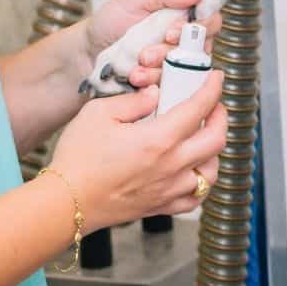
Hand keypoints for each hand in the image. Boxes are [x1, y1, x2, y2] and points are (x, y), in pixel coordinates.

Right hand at [49, 72, 227, 229]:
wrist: (65, 203)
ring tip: (203, 138)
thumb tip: (154, 94)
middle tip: (213, 105)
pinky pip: (195, 198)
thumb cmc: (77, 159)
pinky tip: (193, 172)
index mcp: (158, 139)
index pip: (199, 108)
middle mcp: (171, 166)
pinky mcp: (161, 207)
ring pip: (211, 171)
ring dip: (214, 151)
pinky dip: (201, 183)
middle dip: (221, 117)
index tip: (216, 79)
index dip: (212, 89)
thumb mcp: (98, 114)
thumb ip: (132, 101)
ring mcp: (169, 190)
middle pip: (216, 140)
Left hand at [83, 0, 223, 90]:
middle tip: (147, 53)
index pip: (211, 20)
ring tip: (136, 66)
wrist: (88, 53)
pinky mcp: (168, 83)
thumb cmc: (111, 23)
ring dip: (159, 69)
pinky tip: (136, 77)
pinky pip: (173, 87)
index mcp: (183, 15)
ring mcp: (178, 64)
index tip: (173, 30)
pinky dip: (153, 82)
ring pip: (186, 71)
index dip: (199, 27)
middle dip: (171, 51)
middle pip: (201, 49)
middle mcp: (185, 40)